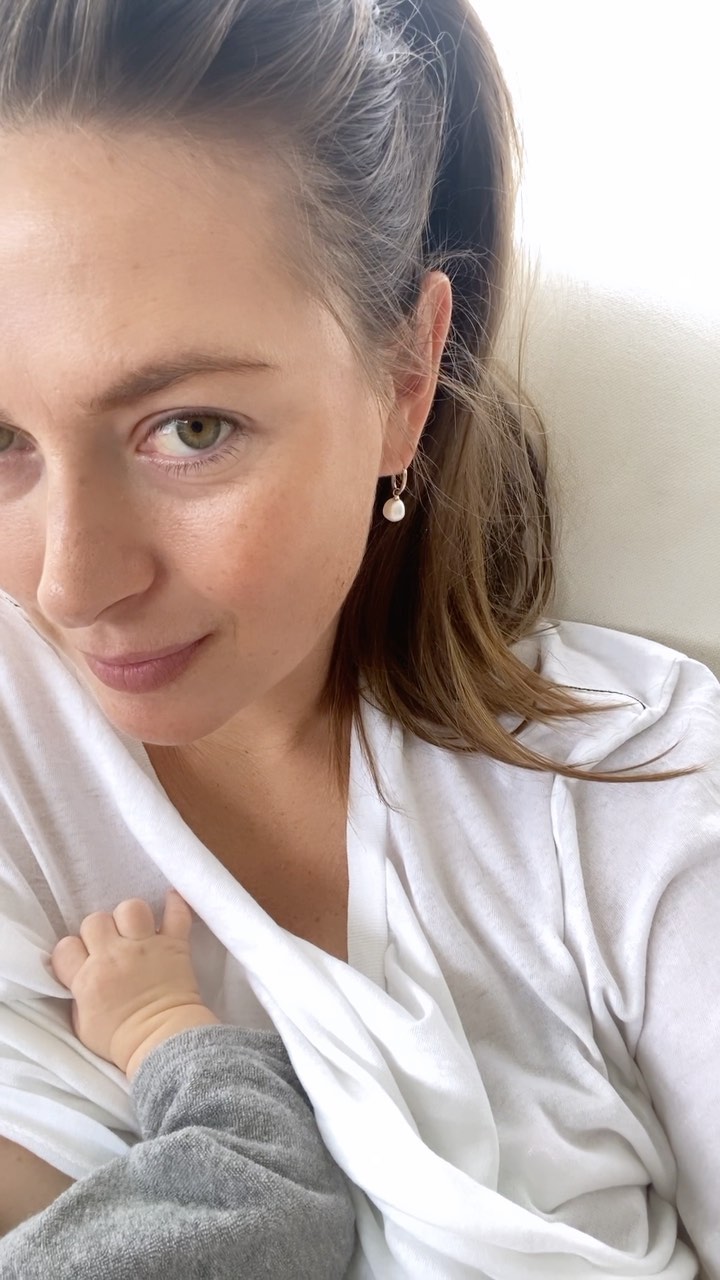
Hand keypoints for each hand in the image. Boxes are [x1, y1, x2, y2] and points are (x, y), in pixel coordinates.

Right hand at [51, 889, 219, 1079]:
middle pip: (96, 921)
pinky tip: (171, 900)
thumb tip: (77, 978)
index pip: (66, 946)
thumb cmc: (121, 1040)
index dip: (73, 950)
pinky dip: (176, 905)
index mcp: (88, 978)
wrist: (163, 1043)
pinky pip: (176, 915)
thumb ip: (76, 997)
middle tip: (110, 945)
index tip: (84, 959)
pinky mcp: (174, 945)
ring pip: (131, 909)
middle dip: (100, 931)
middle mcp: (114, 956)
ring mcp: (146, 947)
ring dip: (131, 917)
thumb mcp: (83, 1027)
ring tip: (136, 930)